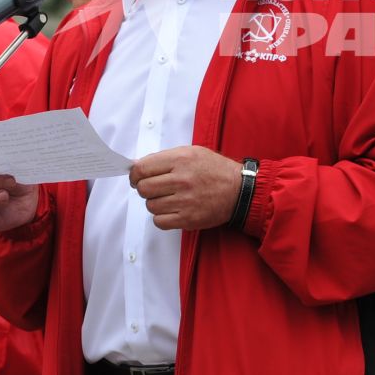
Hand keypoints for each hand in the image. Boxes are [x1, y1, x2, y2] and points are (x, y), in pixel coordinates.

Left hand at [128, 146, 243, 231]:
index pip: (142, 168)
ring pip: (150, 205)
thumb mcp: (192, 152)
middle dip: (144, 189)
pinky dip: (162, 217)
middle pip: (143, 188)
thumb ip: (164, 158)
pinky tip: (172, 210)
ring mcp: (185, 200)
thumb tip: (137, 167)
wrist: (239, 190)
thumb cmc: (215, 170)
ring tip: (169, 198)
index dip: (134, 175)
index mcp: (181, 159)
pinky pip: (159, 221)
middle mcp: (182, 179)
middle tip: (154, 189)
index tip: (137, 178)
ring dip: (155, 203)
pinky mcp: (188, 218)